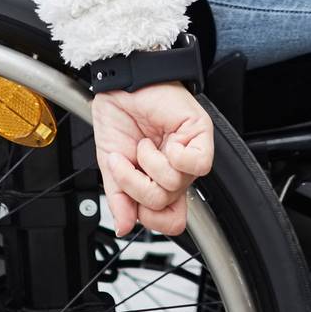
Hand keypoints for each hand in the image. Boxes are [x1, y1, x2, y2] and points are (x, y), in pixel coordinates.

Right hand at [91, 82, 214, 236]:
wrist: (117, 85)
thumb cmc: (119, 116)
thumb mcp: (110, 165)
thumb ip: (119, 199)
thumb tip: (124, 226)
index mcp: (160, 180)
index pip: (169, 220)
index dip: (148, 217)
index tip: (128, 197)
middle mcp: (178, 169)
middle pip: (166, 205)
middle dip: (137, 186)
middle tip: (126, 162)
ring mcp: (189, 151)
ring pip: (177, 185)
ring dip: (149, 163)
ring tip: (141, 144)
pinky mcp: (199, 132)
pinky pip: (199, 164)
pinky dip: (177, 157)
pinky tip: (165, 144)